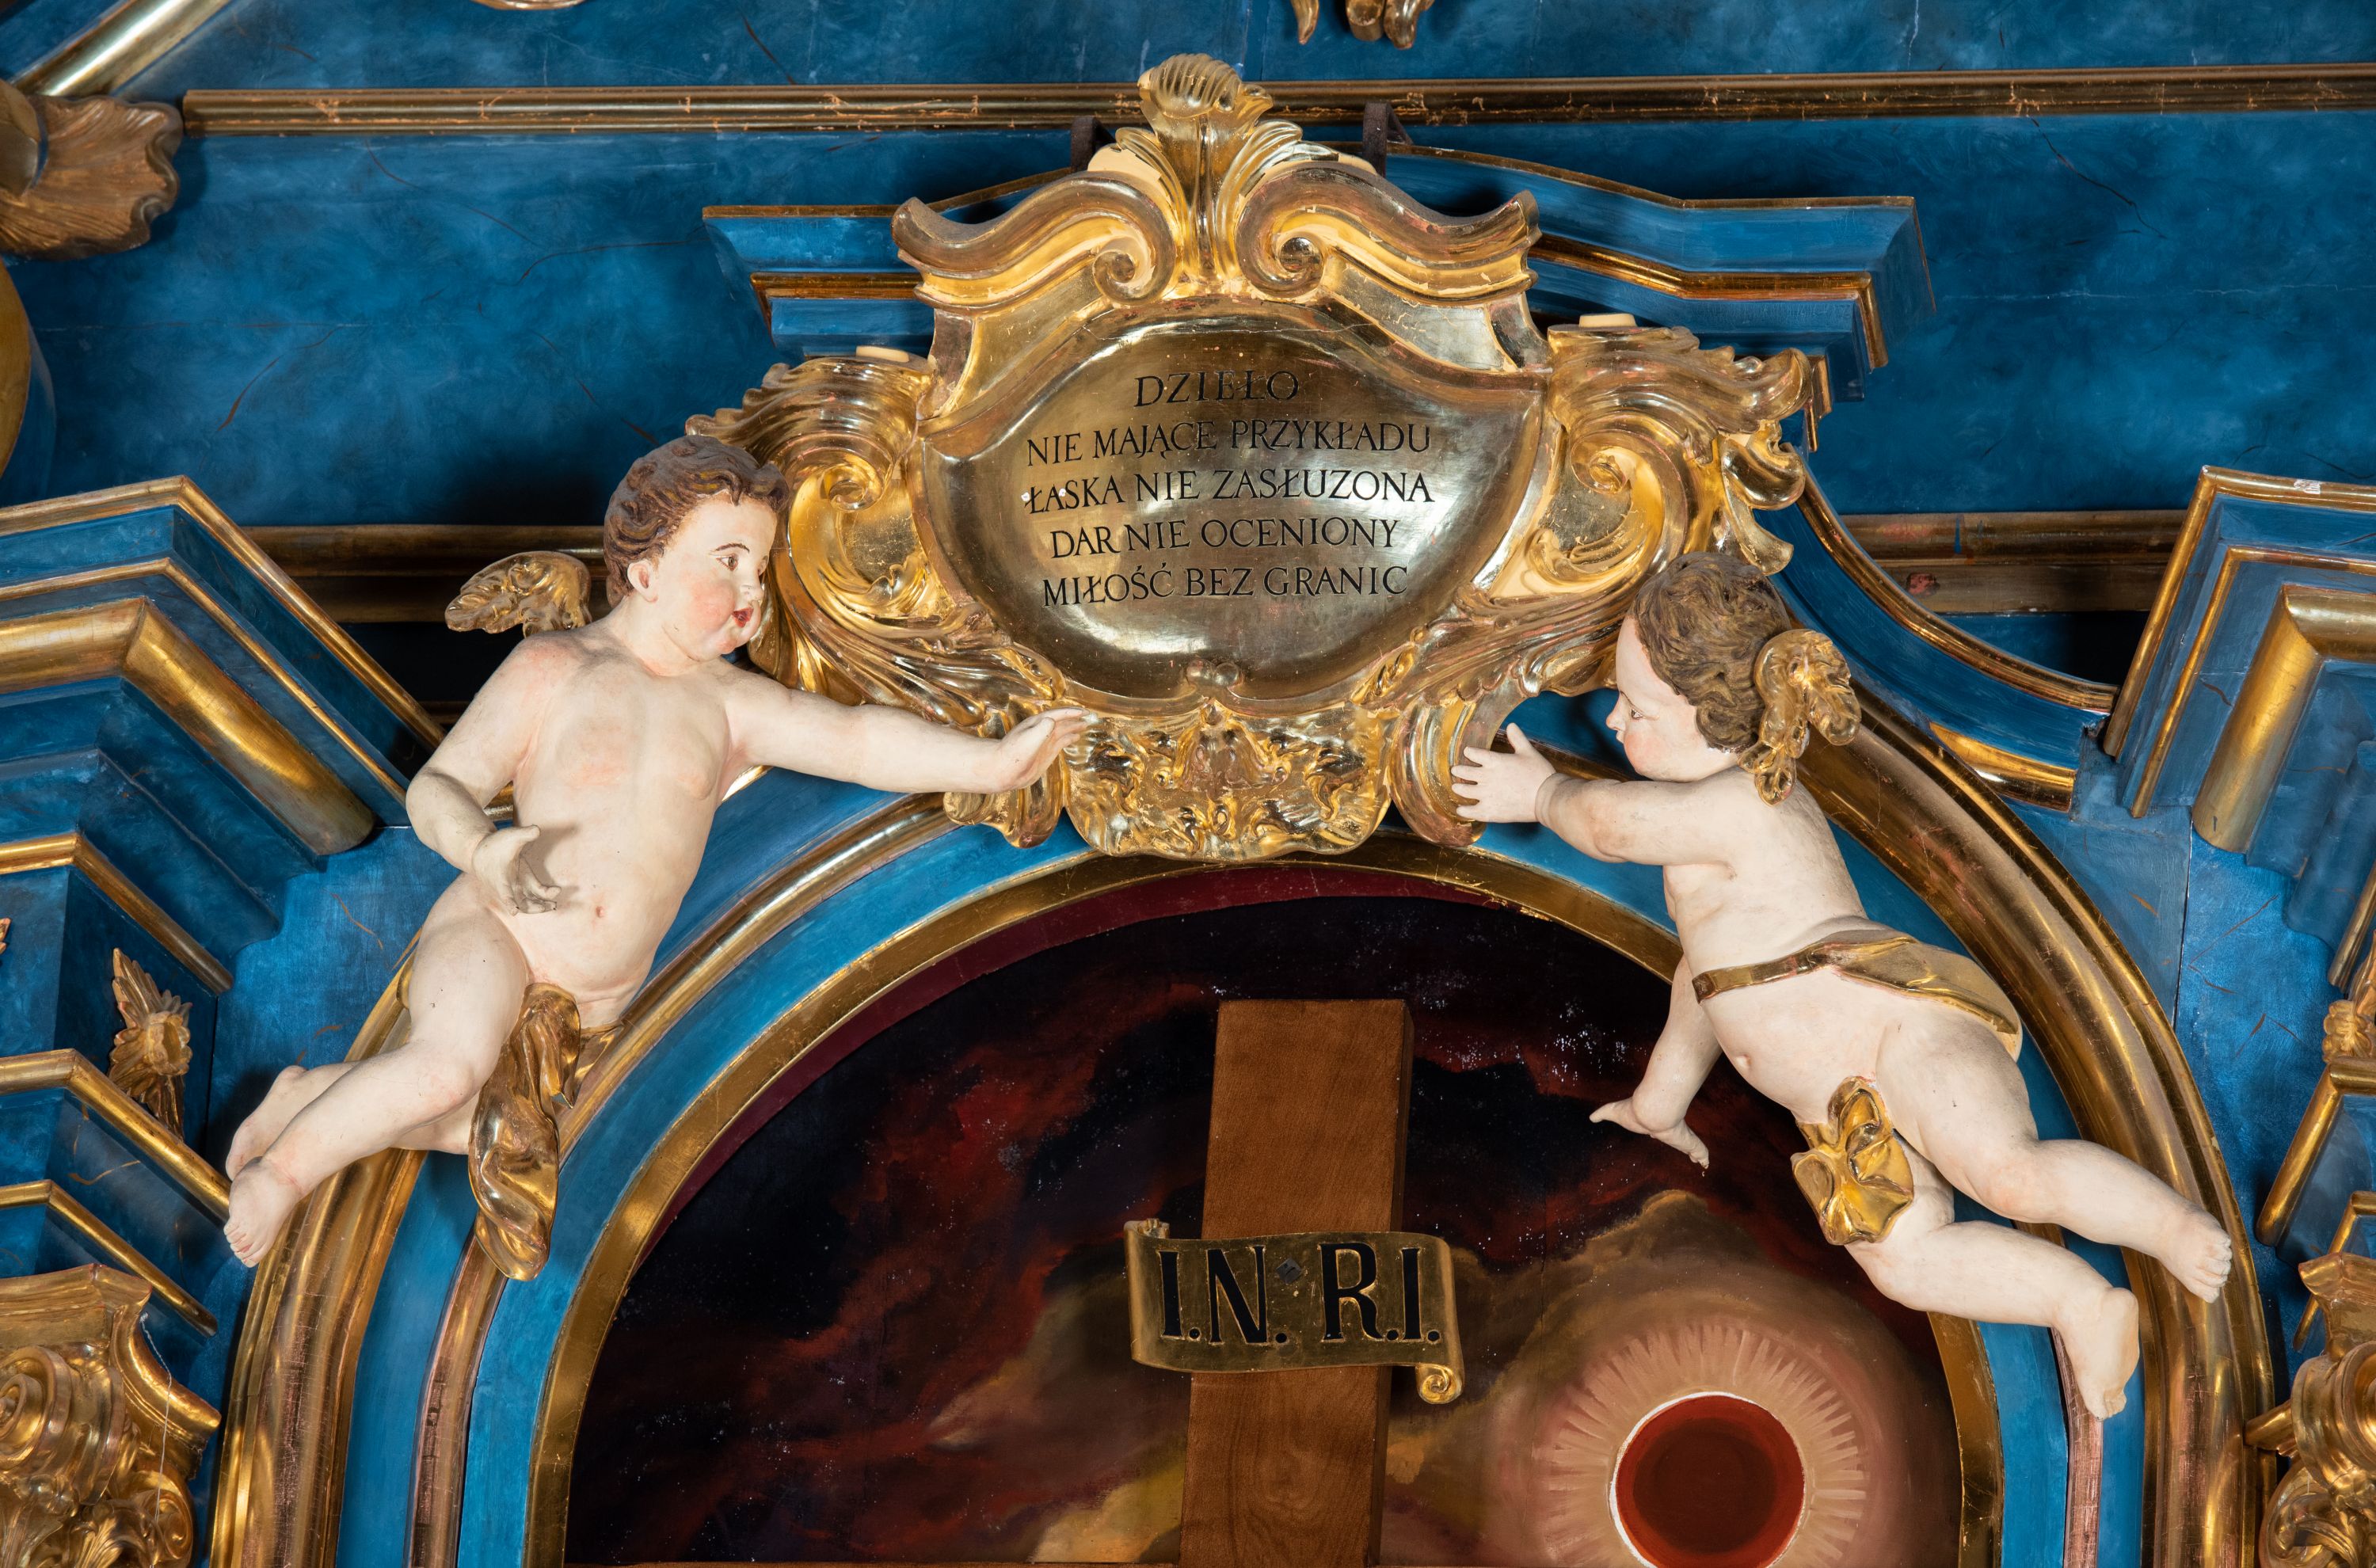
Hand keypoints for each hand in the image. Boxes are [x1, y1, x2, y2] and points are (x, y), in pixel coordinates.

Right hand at [471, 825, 562, 914]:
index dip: (508, 901)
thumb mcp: (509, 836)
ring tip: (554, 905)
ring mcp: (513, 889)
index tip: (514, 910)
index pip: (503, 892)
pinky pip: (529, 899)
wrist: (481, 853)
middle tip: (550, 905)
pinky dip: (540, 900)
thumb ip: (525, 833)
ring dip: (539, 907)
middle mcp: (506, 887)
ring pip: (525, 905)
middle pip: (519, 904)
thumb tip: (537, 830)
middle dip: (534, 908)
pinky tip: (553, 896)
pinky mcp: (518, 887)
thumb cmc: (494, 845)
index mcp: (501, 878)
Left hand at [981, 708, 1088, 791]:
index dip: (1071, 713)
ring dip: (1073, 727)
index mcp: (1038, 724)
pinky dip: (1069, 739)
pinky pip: (1060, 742)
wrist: (1004, 770)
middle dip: (1074, 718)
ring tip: (1084, 725)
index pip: (1057, 714)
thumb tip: (1052, 720)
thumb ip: (1041, 729)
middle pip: (1061, 721)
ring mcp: (1044, 742)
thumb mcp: (1028, 738)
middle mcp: (1042, 730)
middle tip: (1088, 716)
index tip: (1085, 712)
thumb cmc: (1014, 754)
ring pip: (1062, 731)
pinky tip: (1076, 738)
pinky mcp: (1045, 753)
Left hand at [1451, 723, 1556, 822]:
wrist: (1546, 798)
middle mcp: (1487, 777)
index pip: (1473, 753)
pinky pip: (1470, 812)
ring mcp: (1486, 796)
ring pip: (1463, 791)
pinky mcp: (1489, 812)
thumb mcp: (1528, 751)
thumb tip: (1511, 725)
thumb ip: (1517, 738)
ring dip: (1457, 788)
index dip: (1469, 752)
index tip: (1468, 752)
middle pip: (1463, 772)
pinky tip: (1460, 809)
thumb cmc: (1539, 774)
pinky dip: (1463, 810)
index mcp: (1495, 761)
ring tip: (1456, 788)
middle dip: (1458, 771)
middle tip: (1456, 771)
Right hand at [1591, 1098, 1709, 1169]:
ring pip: (1691, 1146)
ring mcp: (1681, 1136)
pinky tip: (1706, 1164)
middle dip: (1683, 1144)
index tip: (1660, 1134)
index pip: (1660, 1128)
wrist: (1651, 1111)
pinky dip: (1703, 1157)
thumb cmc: (1633, 1111)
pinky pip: (1700, 1151)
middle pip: (1678, 1138)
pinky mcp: (1690, 1142)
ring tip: (1701, 1161)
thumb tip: (1590, 1117)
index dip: (1661, 1132)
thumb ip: (1602, 1114)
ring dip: (1696, 1153)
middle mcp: (1669, 1129)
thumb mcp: (1612, 1112)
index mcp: (1654, 1124)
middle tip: (1687, 1151)